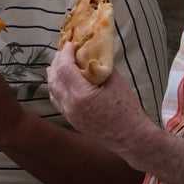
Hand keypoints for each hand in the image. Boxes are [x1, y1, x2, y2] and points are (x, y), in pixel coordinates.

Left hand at [47, 42, 154, 160]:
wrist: (131, 138)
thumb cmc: (127, 110)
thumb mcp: (116, 82)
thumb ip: (101, 67)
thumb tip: (92, 53)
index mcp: (82, 95)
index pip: (65, 68)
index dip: (65, 54)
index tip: (70, 44)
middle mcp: (71, 106)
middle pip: (54, 79)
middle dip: (57, 62)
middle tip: (63, 51)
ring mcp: (70, 115)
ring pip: (52, 91)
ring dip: (53, 75)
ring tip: (58, 63)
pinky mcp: (72, 121)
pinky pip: (57, 101)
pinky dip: (56, 88)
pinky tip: (61, 82)